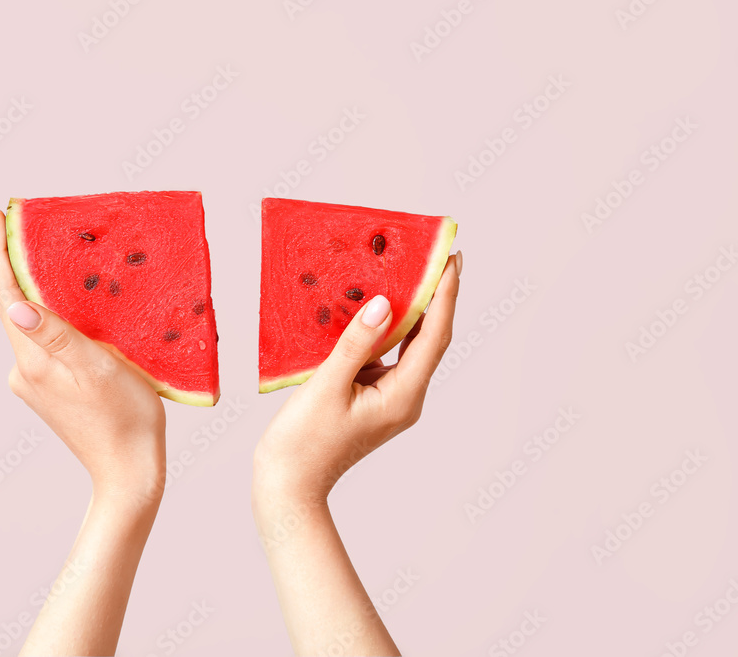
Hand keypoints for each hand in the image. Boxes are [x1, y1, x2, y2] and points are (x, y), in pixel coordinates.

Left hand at [0, 206, 165, 504]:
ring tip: (60, 257)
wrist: (129, 471)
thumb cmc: (126, 418)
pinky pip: (46, 342)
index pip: (5, 294)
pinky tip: (79, 308)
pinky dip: (56, 318)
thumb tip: (14, 303)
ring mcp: (33, 382)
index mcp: (33, 361)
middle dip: (19, 263)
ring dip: (41, 290)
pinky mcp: (48, 390)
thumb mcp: (97, 369)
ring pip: (33, 324)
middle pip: (14, 305)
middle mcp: (24, 370)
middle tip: (29, 222)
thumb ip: (56, 335)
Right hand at [251, 253, 460, 655]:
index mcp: (402, 396)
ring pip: (409, 347)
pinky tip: (375, 308)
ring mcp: (391, 401)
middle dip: (435, 296)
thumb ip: (357, 342)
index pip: (434, 335)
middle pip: (429, 339)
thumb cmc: (303, 442)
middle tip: (435, 255)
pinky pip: (388, 358)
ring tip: (409, 271)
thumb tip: (385, 304)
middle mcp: (406, 398)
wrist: (289, 485)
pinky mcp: (374, 401)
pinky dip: (387, 331)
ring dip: (412, 311)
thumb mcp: (327, 386)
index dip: (445, 294)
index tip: (451, 257)